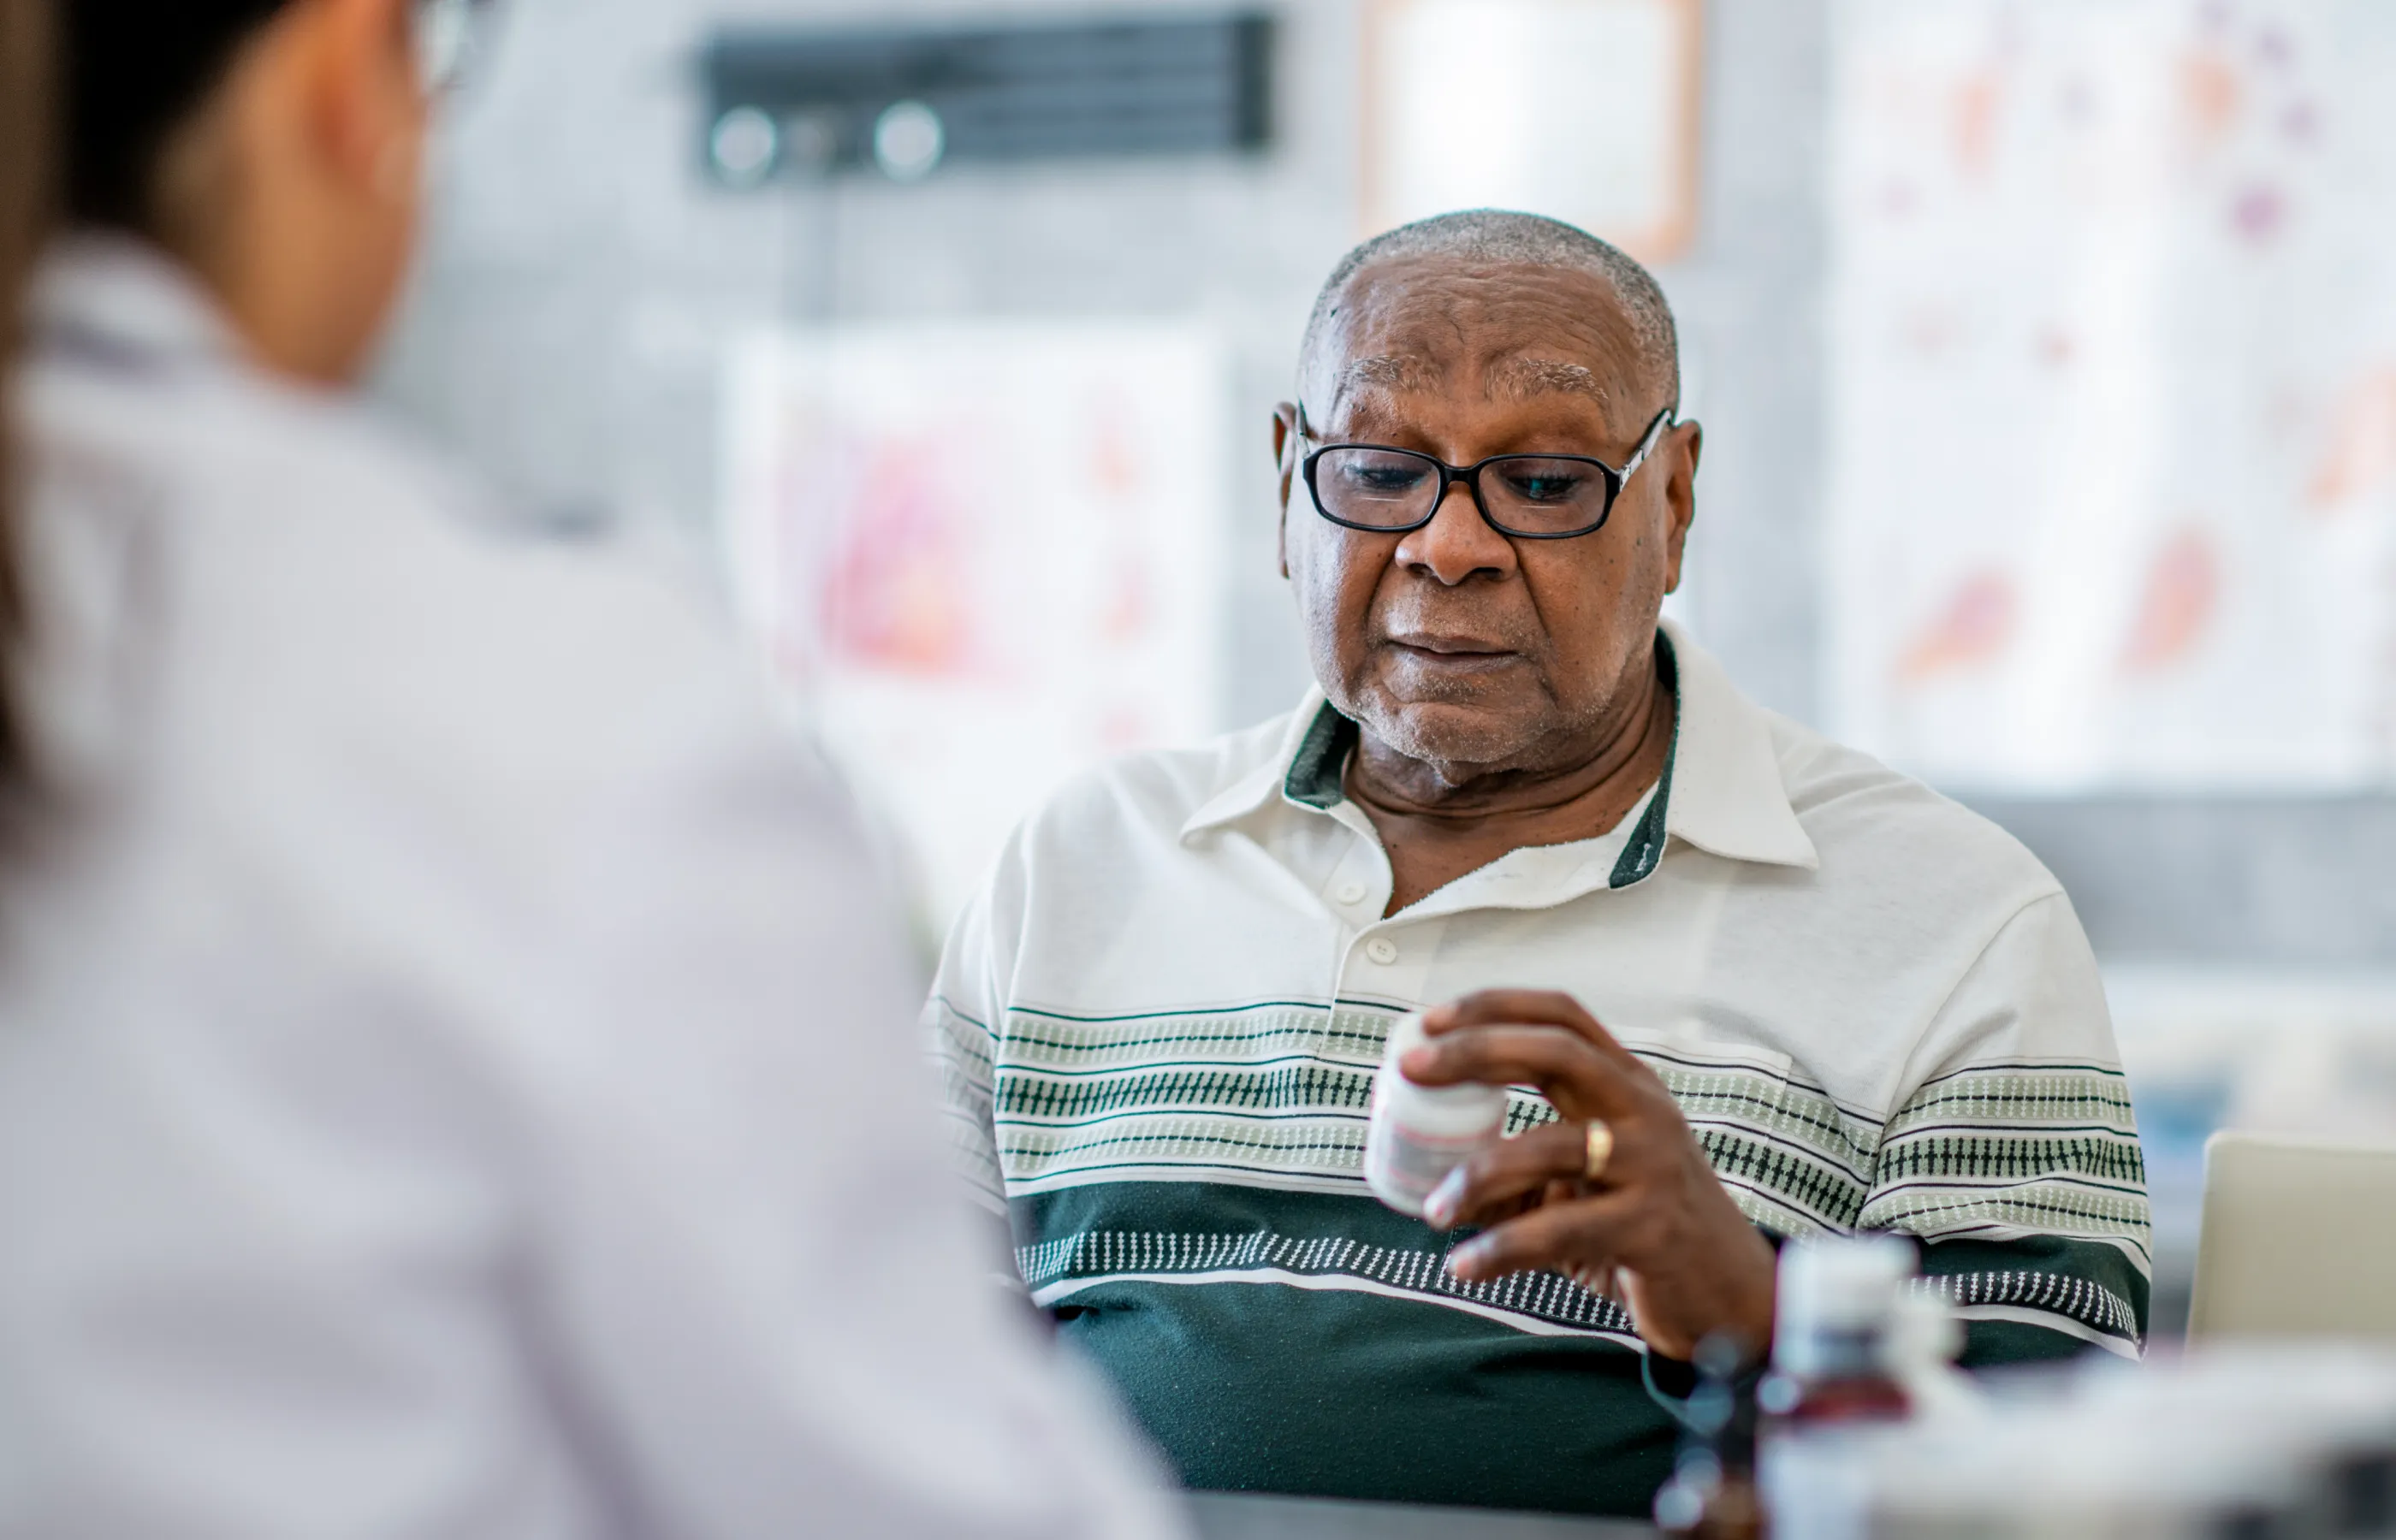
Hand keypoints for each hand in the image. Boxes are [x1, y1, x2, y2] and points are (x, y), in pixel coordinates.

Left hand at [1403, 989, 1775, 1362]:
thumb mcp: (1589, 1177)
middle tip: (1412, 1071)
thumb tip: (1427, 1163)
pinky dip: (1502, 1249)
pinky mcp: (1651, 1227)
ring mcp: (1653, 1165)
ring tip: (1434, 1210)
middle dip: (1477, 1051)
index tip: (1429, 1021)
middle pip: (1558, 1052)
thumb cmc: (1642, 1225)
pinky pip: (1559, 1230)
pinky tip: (1464, 1266)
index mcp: (1627, 1085)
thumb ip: (1524, 1162)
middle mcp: (1645, 1111)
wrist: (1727, 1294)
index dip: (1494, 1007)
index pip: (1563, 1015)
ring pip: (1550, 1146)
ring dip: (1477, 1175)